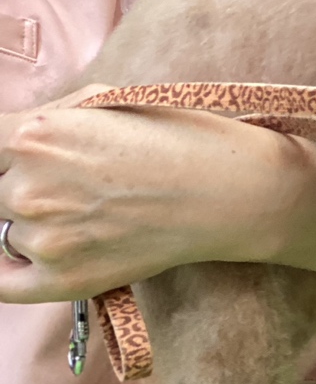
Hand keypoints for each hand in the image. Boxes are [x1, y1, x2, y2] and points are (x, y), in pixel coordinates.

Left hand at [0, 88, 315, 301]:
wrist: (225, 192)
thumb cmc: (172, 136)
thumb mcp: (98, 101)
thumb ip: (39, 120)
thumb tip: (6, 140)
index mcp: (32, 134)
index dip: (2, 156)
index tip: (12, 162)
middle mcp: (28, 187)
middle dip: (14, 186)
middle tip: (66, 186)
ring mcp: (44, 238)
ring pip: (4, 231)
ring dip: (29, 223)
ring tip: (87, 212)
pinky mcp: (62, 280)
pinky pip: (2, 282)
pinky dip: (10, 268)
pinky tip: (39, 252)